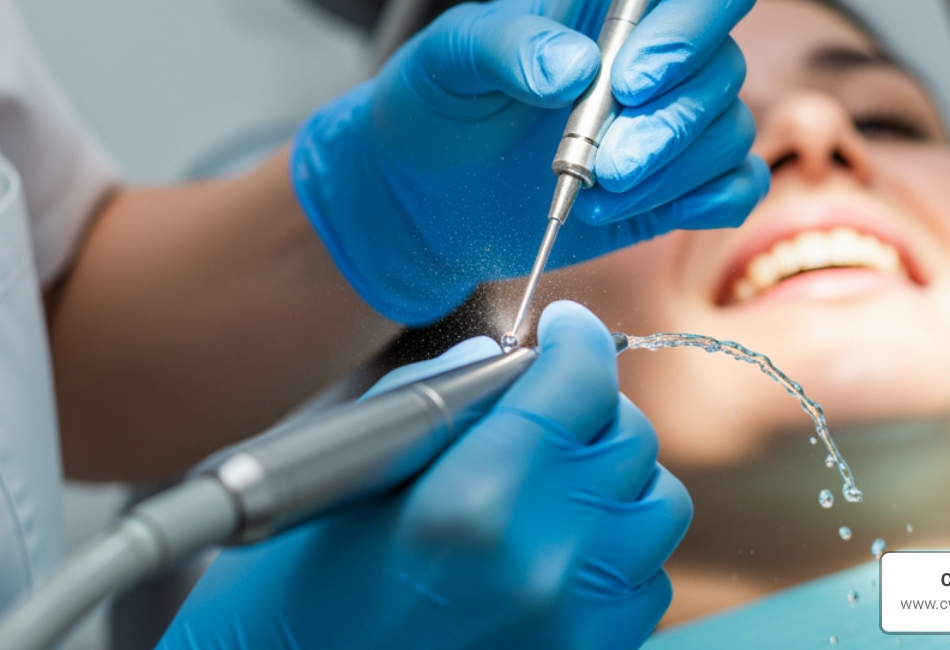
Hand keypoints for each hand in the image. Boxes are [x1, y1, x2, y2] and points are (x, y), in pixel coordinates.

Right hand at [157, 301, 691, 649]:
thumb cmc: (294, 593)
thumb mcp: (349, 477)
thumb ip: (437, 402)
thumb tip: (500, 363)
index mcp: (477, 501)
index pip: (578, 385)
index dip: (576, 341)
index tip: (564, 329)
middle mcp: (545, 565)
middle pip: (629, 442)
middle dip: (591, 407)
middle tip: (546, 403)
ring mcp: (574, 626)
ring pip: (656, 511)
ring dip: (613, 480)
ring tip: (555, 478)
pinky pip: (644, 584)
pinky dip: (615, 552)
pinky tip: (555, 548)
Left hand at [293, 0, 767, 322]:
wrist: (422, 193)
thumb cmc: (436, 104)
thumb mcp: (446, 57)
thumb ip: (506, 46)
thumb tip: (575, 64)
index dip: (691, 24)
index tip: (629, 81)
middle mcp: (659, 51)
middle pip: (723, 66)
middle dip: (666, 125)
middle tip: (601, 162)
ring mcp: (670, 119)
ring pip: (729, 131)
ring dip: (669, 171)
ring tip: (592, 191)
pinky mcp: (675, 183)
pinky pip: (738, 186)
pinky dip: (702, 202)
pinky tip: (628, 208)